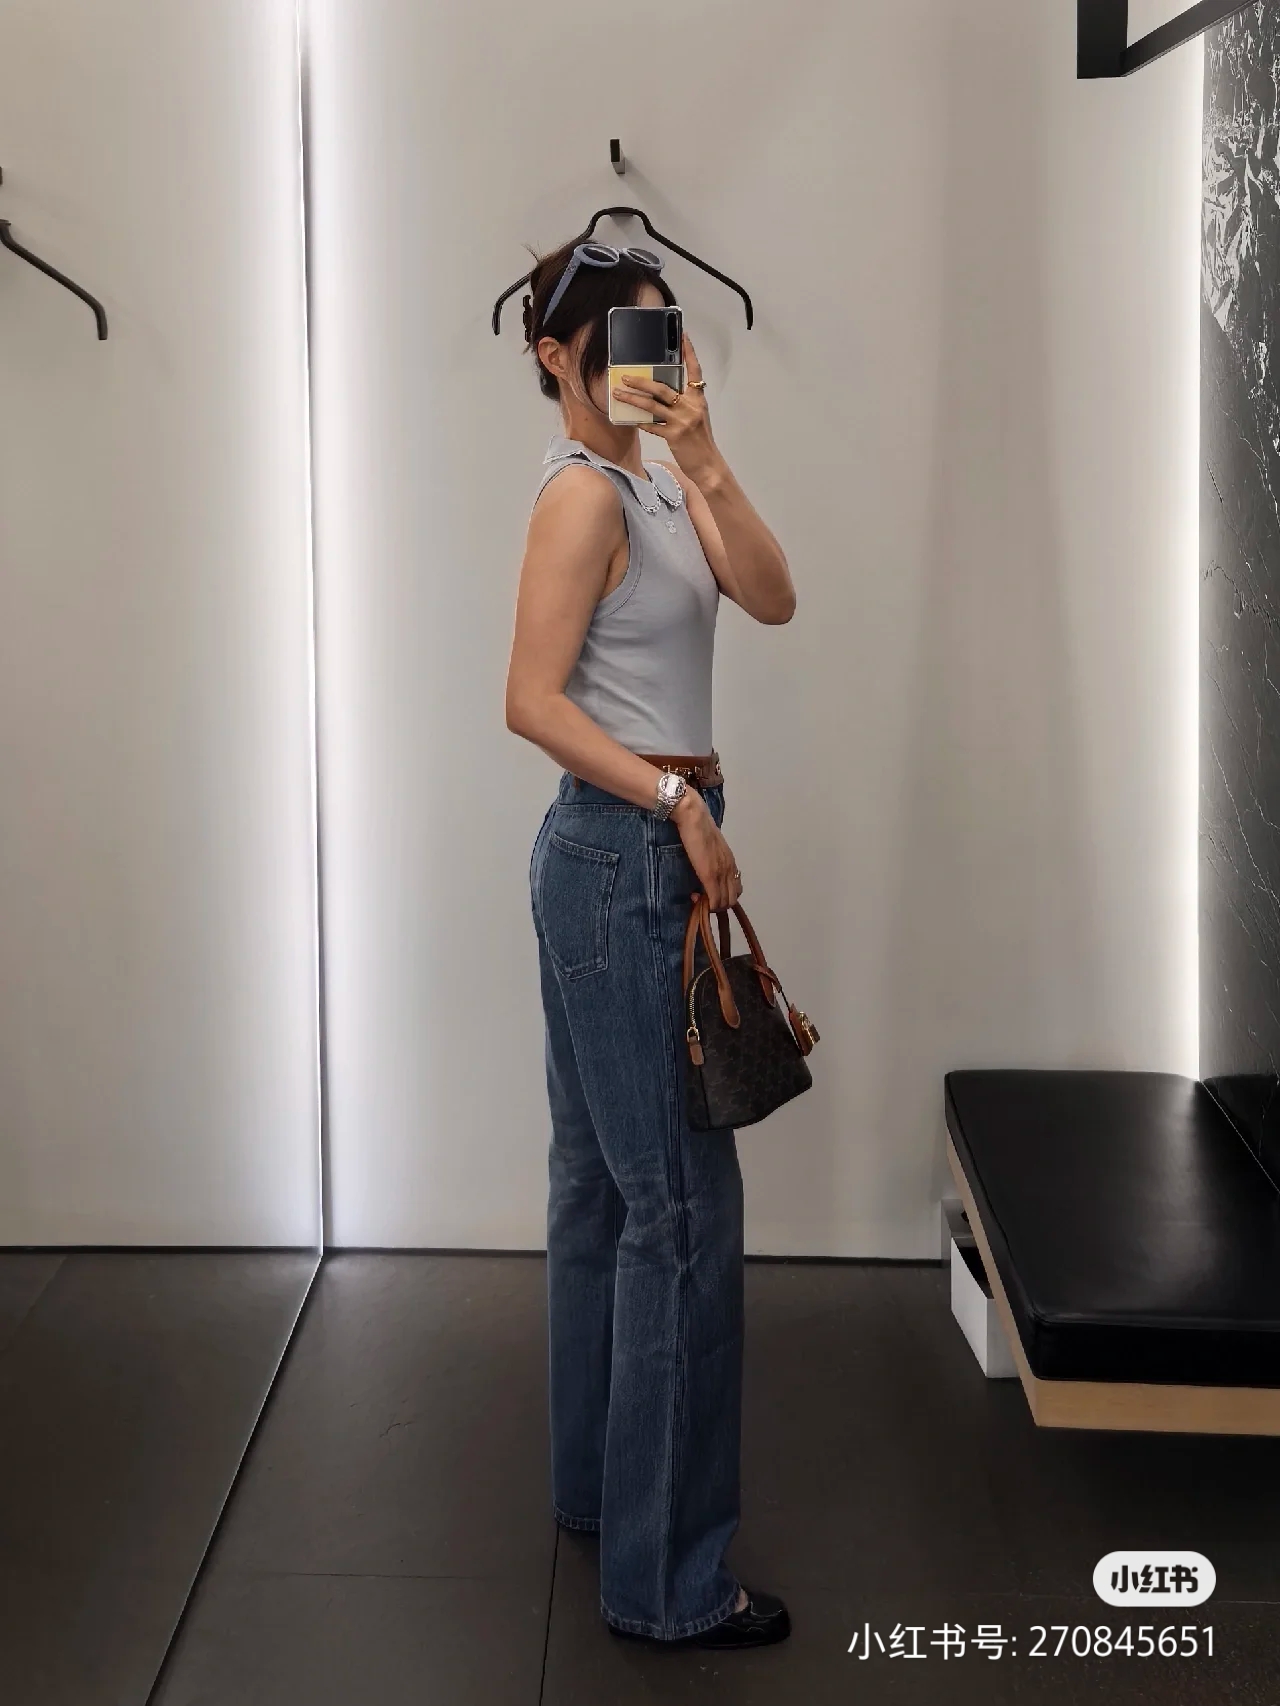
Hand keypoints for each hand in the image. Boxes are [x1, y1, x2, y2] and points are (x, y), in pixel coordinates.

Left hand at [612, 333, 721, 482]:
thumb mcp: (697, 417)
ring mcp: (681, 421)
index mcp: (698, 399)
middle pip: (662, 388)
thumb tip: (663, 395)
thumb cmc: (701, 440)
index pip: (695, 371)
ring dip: (633, 399)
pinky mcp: (673, 435)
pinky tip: (630, 419)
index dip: (689, 353)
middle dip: (641, 381)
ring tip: (618, 393)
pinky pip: (652, 426)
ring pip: (652, 405)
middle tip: (625, 376)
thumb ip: (684, 403)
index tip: (683, 335)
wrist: (708, 464)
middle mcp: (690, 407)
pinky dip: (640, 422)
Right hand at [672, 790, 742, 912]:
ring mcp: (721, 873)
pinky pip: (714, 899)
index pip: (736, 890)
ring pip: (724, 903)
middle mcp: (730, 869)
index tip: (708, 894)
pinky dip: (707, 905)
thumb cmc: (700, 829)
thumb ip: (714, 860)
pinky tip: (695, 898)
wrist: (694, 818)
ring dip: (712, 906)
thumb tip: (708, 870)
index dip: (723, 897)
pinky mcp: (710, 875)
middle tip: (702, 900)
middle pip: (732, 900)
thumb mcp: (712, 847)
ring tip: (698, 899)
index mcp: (731, 863)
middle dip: (718, 905)